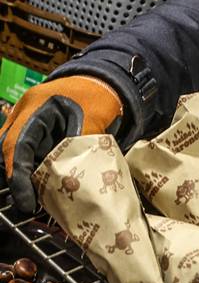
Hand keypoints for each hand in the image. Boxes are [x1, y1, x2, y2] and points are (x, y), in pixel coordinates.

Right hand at [0, 76, 122, 213]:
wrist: (105, 79)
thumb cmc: (99, 95)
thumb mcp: (93, 120)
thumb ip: (79, 147)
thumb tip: (72, 180)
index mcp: (35, 106)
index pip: (17, 145)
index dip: (18, 175)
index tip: (25, 199)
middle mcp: (24, 112)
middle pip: (8, 149)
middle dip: (15, 177)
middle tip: (28, 202)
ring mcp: (27, 119)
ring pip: (15, 152)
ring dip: (24, 173)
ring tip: (36, 197)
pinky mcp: (36, 128)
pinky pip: (28, 150)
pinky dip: (34, 167)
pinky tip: (45, 184)